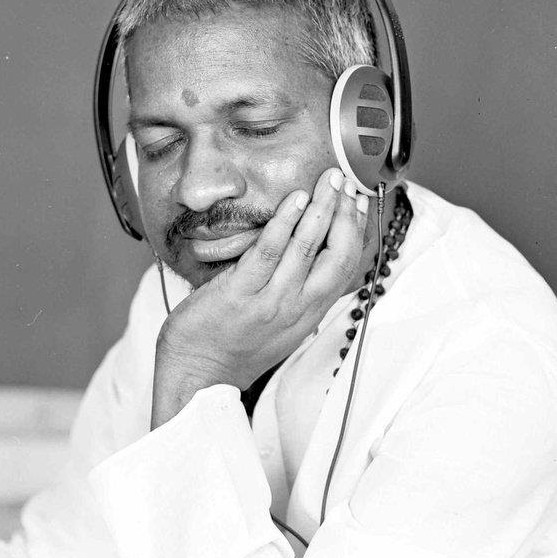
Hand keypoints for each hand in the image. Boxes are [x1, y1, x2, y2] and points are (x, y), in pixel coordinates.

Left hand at [151, 168, 369, 427]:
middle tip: (343, 180)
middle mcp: (298, 307)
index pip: (346, 266)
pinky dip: (284, 223)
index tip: (358, 202)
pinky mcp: (240, 295)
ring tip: (327, 180)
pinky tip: (294, 200)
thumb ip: (295, 292)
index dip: (357, 231)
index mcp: (309, 312)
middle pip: (337, 255)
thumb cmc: (234, 346)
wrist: (199, 377)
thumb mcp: (278, 323)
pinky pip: (268, 252)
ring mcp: (271, 302)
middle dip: (345, 213)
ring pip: (307, 248)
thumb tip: (302, 253)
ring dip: (321, 209)